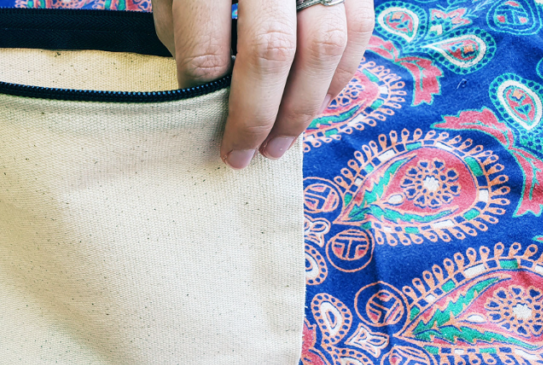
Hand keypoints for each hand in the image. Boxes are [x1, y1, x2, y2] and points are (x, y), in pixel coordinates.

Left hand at [152, 0, 374, 167]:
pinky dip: (339, 77)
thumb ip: (184, 31)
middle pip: (270, 52)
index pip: (208, 47)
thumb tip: (206, 94)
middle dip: (255, 117)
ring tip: (278, 145)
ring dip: (302, 109)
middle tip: (240, 156)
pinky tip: (313, 104)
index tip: (200, 122)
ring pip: (322, 47)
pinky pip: (357, 30)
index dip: (204, 95)